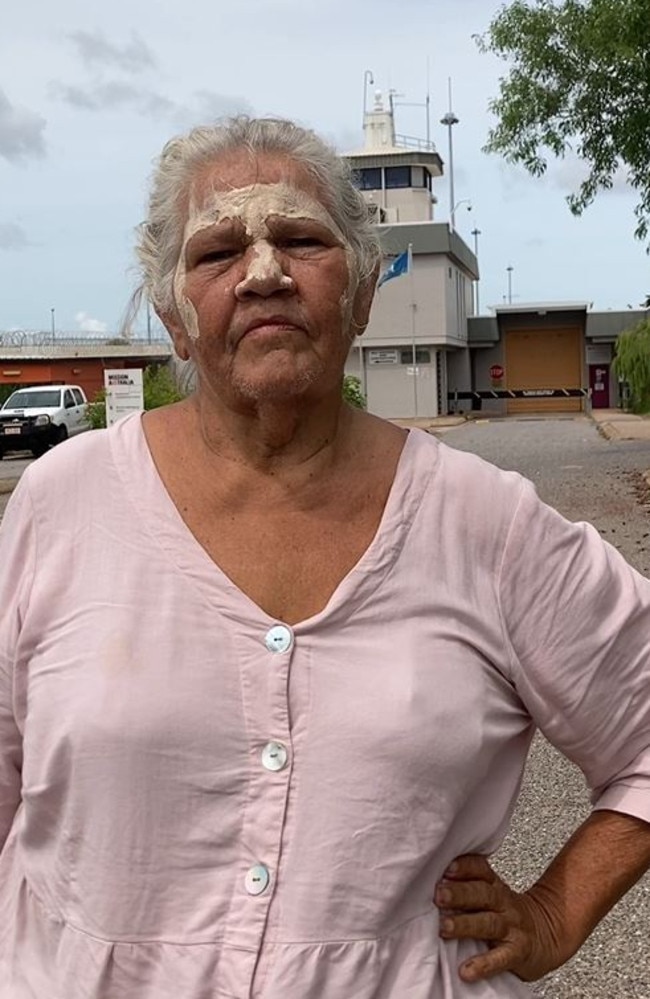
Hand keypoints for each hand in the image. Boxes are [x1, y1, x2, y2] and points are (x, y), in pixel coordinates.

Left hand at [434, 854, 565, 983]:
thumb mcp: (493, 893)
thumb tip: (431, 880)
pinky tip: (467, 970)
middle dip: (459, 893)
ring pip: (488, 923)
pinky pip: (501, 959)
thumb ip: (468, 885)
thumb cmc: (509, 914)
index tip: (446, 867)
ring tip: (445, 927)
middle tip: (438, 895)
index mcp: (494, 886)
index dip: (465, 867)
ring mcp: (511, 927)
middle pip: (482, 894)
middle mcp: (503, 903)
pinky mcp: (518, 952)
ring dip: (465, 924)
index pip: (480, 869)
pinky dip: (484, 965)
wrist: (548, 934)